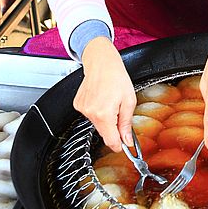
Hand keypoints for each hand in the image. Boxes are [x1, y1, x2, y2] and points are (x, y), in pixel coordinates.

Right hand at [74, 36, 135, 151]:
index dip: (119, 145)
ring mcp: (83, 109)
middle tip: (120, 113)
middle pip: (104, 133)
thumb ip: (126, 123)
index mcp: (104, 114)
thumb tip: (127, 141)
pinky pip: (90, 115)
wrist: (102, 62)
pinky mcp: (78, 105)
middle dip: (113, 129)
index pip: (111, 141)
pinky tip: (101, 99)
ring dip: (105, 119)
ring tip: (110, 101)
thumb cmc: (117, 77)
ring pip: (97, 124)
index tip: (124, 146)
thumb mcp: (129, 101)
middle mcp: (91, 113)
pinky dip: (97, 111)